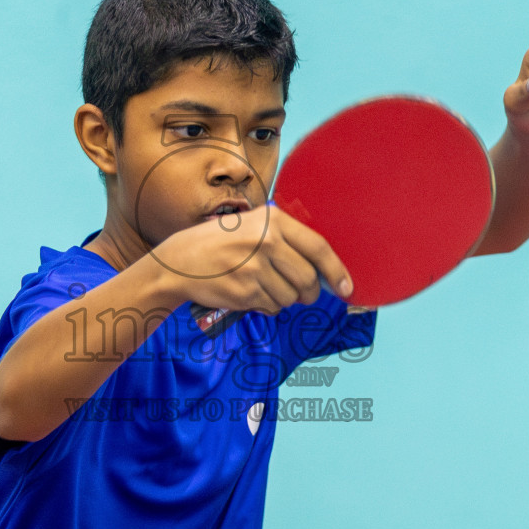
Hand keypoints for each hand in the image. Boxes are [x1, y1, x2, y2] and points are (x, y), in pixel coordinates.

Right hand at [151, 206, 351, 313]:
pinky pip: (272, 307)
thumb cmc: (222, 243)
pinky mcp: (245, 292)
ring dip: (283, 298)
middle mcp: (266, 242)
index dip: (337, 271)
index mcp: (272, 221)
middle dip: (309, 292)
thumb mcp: (253, 226)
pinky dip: (267, 305)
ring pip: (291, 297)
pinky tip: (249, 291)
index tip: (347, 288)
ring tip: (262, 284)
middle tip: (302, 293)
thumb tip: (325, 270)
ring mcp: (254, 268)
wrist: (180, 261)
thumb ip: (286, 239)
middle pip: (309, 279)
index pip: (318, 248)